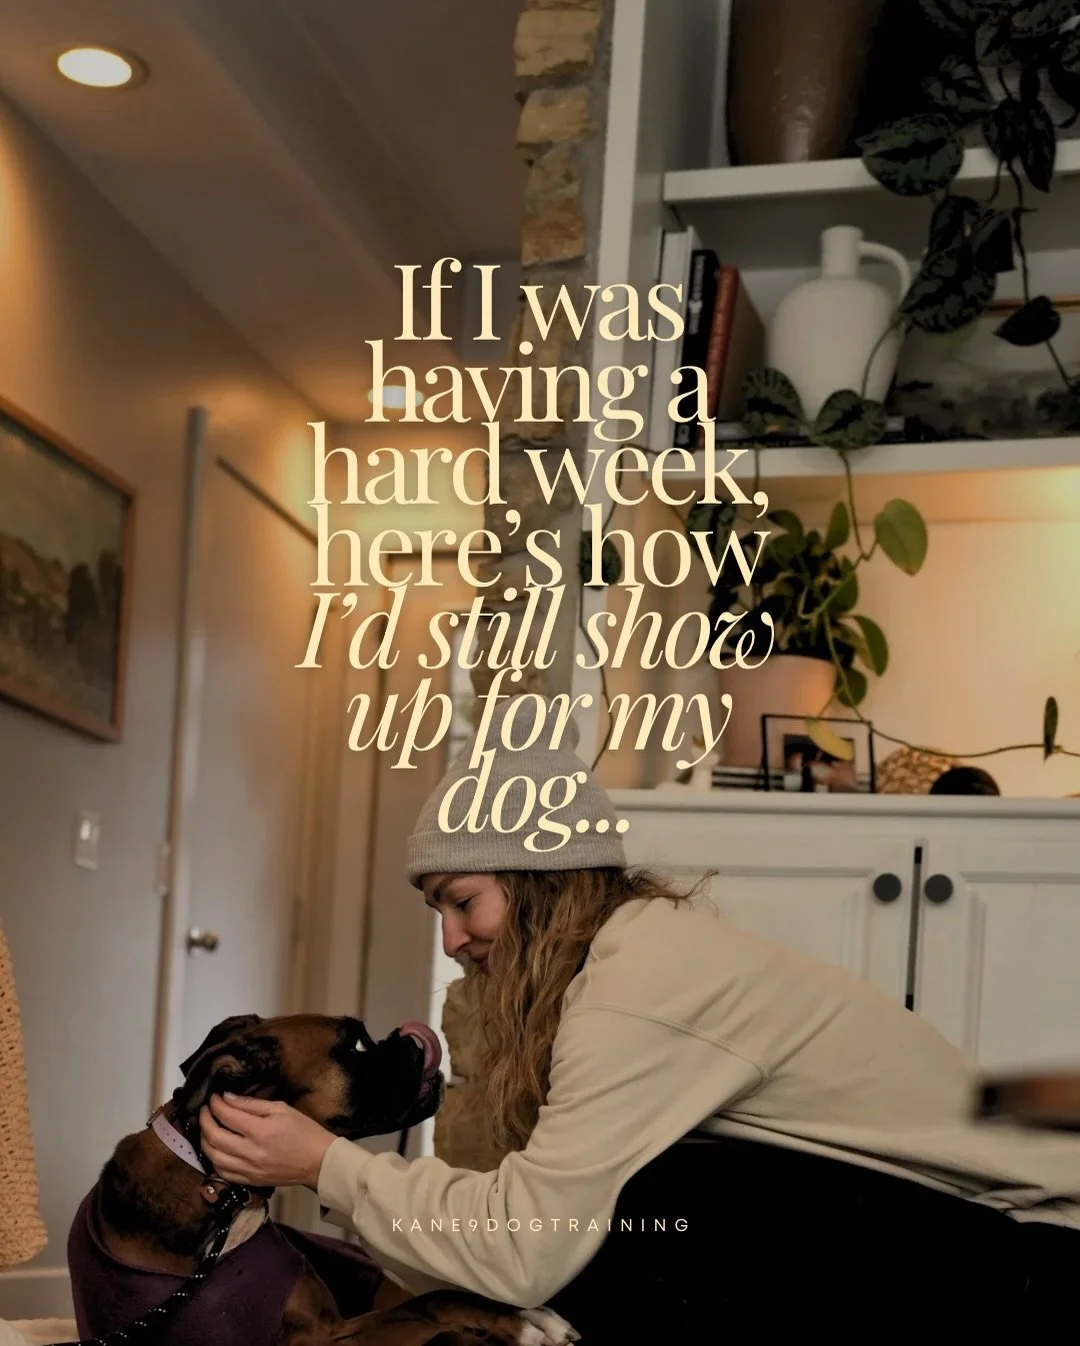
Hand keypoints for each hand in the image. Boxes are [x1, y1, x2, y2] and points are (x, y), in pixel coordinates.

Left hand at [199, 1094, 335, 1188]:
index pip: (227, 1115)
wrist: (318, 1161)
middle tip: (206, 1110)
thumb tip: (228, 1098)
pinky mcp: (249, 1181)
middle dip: (205, 1120)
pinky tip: (216, 1149)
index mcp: (260, 1131)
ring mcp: (248, 1169)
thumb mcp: (282, 1109)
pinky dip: (214, 1160)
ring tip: (208, 1128)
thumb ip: (252, 1104)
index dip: (216, 1104)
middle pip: (214, 1137)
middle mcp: (250, 1152)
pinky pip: (222, 1172)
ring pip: (213, 1157)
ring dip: (205, 1140)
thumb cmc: (304, 1131)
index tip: (214, 1097)